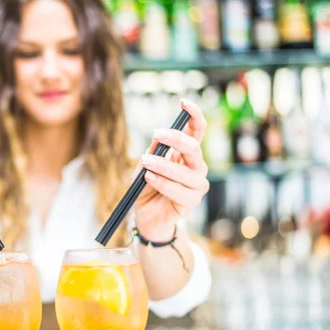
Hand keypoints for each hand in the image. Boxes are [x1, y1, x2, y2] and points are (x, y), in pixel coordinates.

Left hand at [133, 99, 209, 240]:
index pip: (198, 131)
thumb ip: (153, 151)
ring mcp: (197, 185)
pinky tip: (149, 178)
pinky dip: (162, 182)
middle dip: (176, 138)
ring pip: (186, 171)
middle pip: (194, 148)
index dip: (194, 115)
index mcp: (187, 154)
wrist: (147, 216)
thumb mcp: (144, 165)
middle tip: (156, 134)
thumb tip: (158, 137)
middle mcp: (197, 167)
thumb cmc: (147, 188)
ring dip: (163, 164)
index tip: (183, 102)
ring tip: (145, 161)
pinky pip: (178, 190)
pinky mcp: (191, 202)